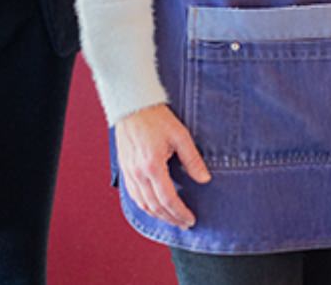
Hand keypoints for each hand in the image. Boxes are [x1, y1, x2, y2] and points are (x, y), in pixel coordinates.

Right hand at [114, 103, 210, 228]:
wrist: (133, 106)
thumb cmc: (157, 118)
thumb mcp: (181, 136)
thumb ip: (193, 160)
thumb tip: (205, 179)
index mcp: (152, 166)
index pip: (168, 199)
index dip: (180, 212)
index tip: (191, 220)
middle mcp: (138, 173)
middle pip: (155, 206)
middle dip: (171, 218)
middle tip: (184, 223)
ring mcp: (129, 173)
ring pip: (142, 204)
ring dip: (158, 215)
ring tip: (172, 219)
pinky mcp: (125, 170)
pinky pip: (134, 195)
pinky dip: (145, 206)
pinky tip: (155, 207)